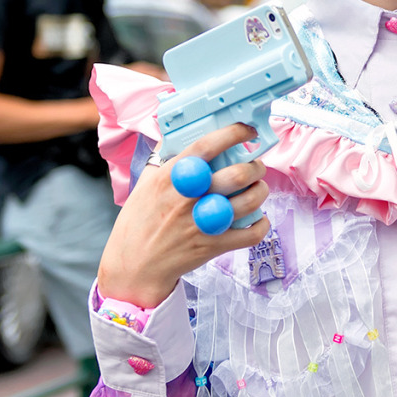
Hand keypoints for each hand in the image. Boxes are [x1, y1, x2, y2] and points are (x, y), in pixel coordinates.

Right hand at [97, 122, 270, 308]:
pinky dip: (261, 224)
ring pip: (249, 201)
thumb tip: (177, 132)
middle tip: (255, 166)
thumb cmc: (139, 221)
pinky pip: (250, 233)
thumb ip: (164, 158)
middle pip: (236, 175)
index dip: (232, 134)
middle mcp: (188, 198)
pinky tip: (258, 217)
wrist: (134, 266)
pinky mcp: (212, 246)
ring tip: (258, 187)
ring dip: (261, 191)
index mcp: (170, 178)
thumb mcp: (145, 183)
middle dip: (255, 166)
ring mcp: (201, 223)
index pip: (206, 146)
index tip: (248, 130)